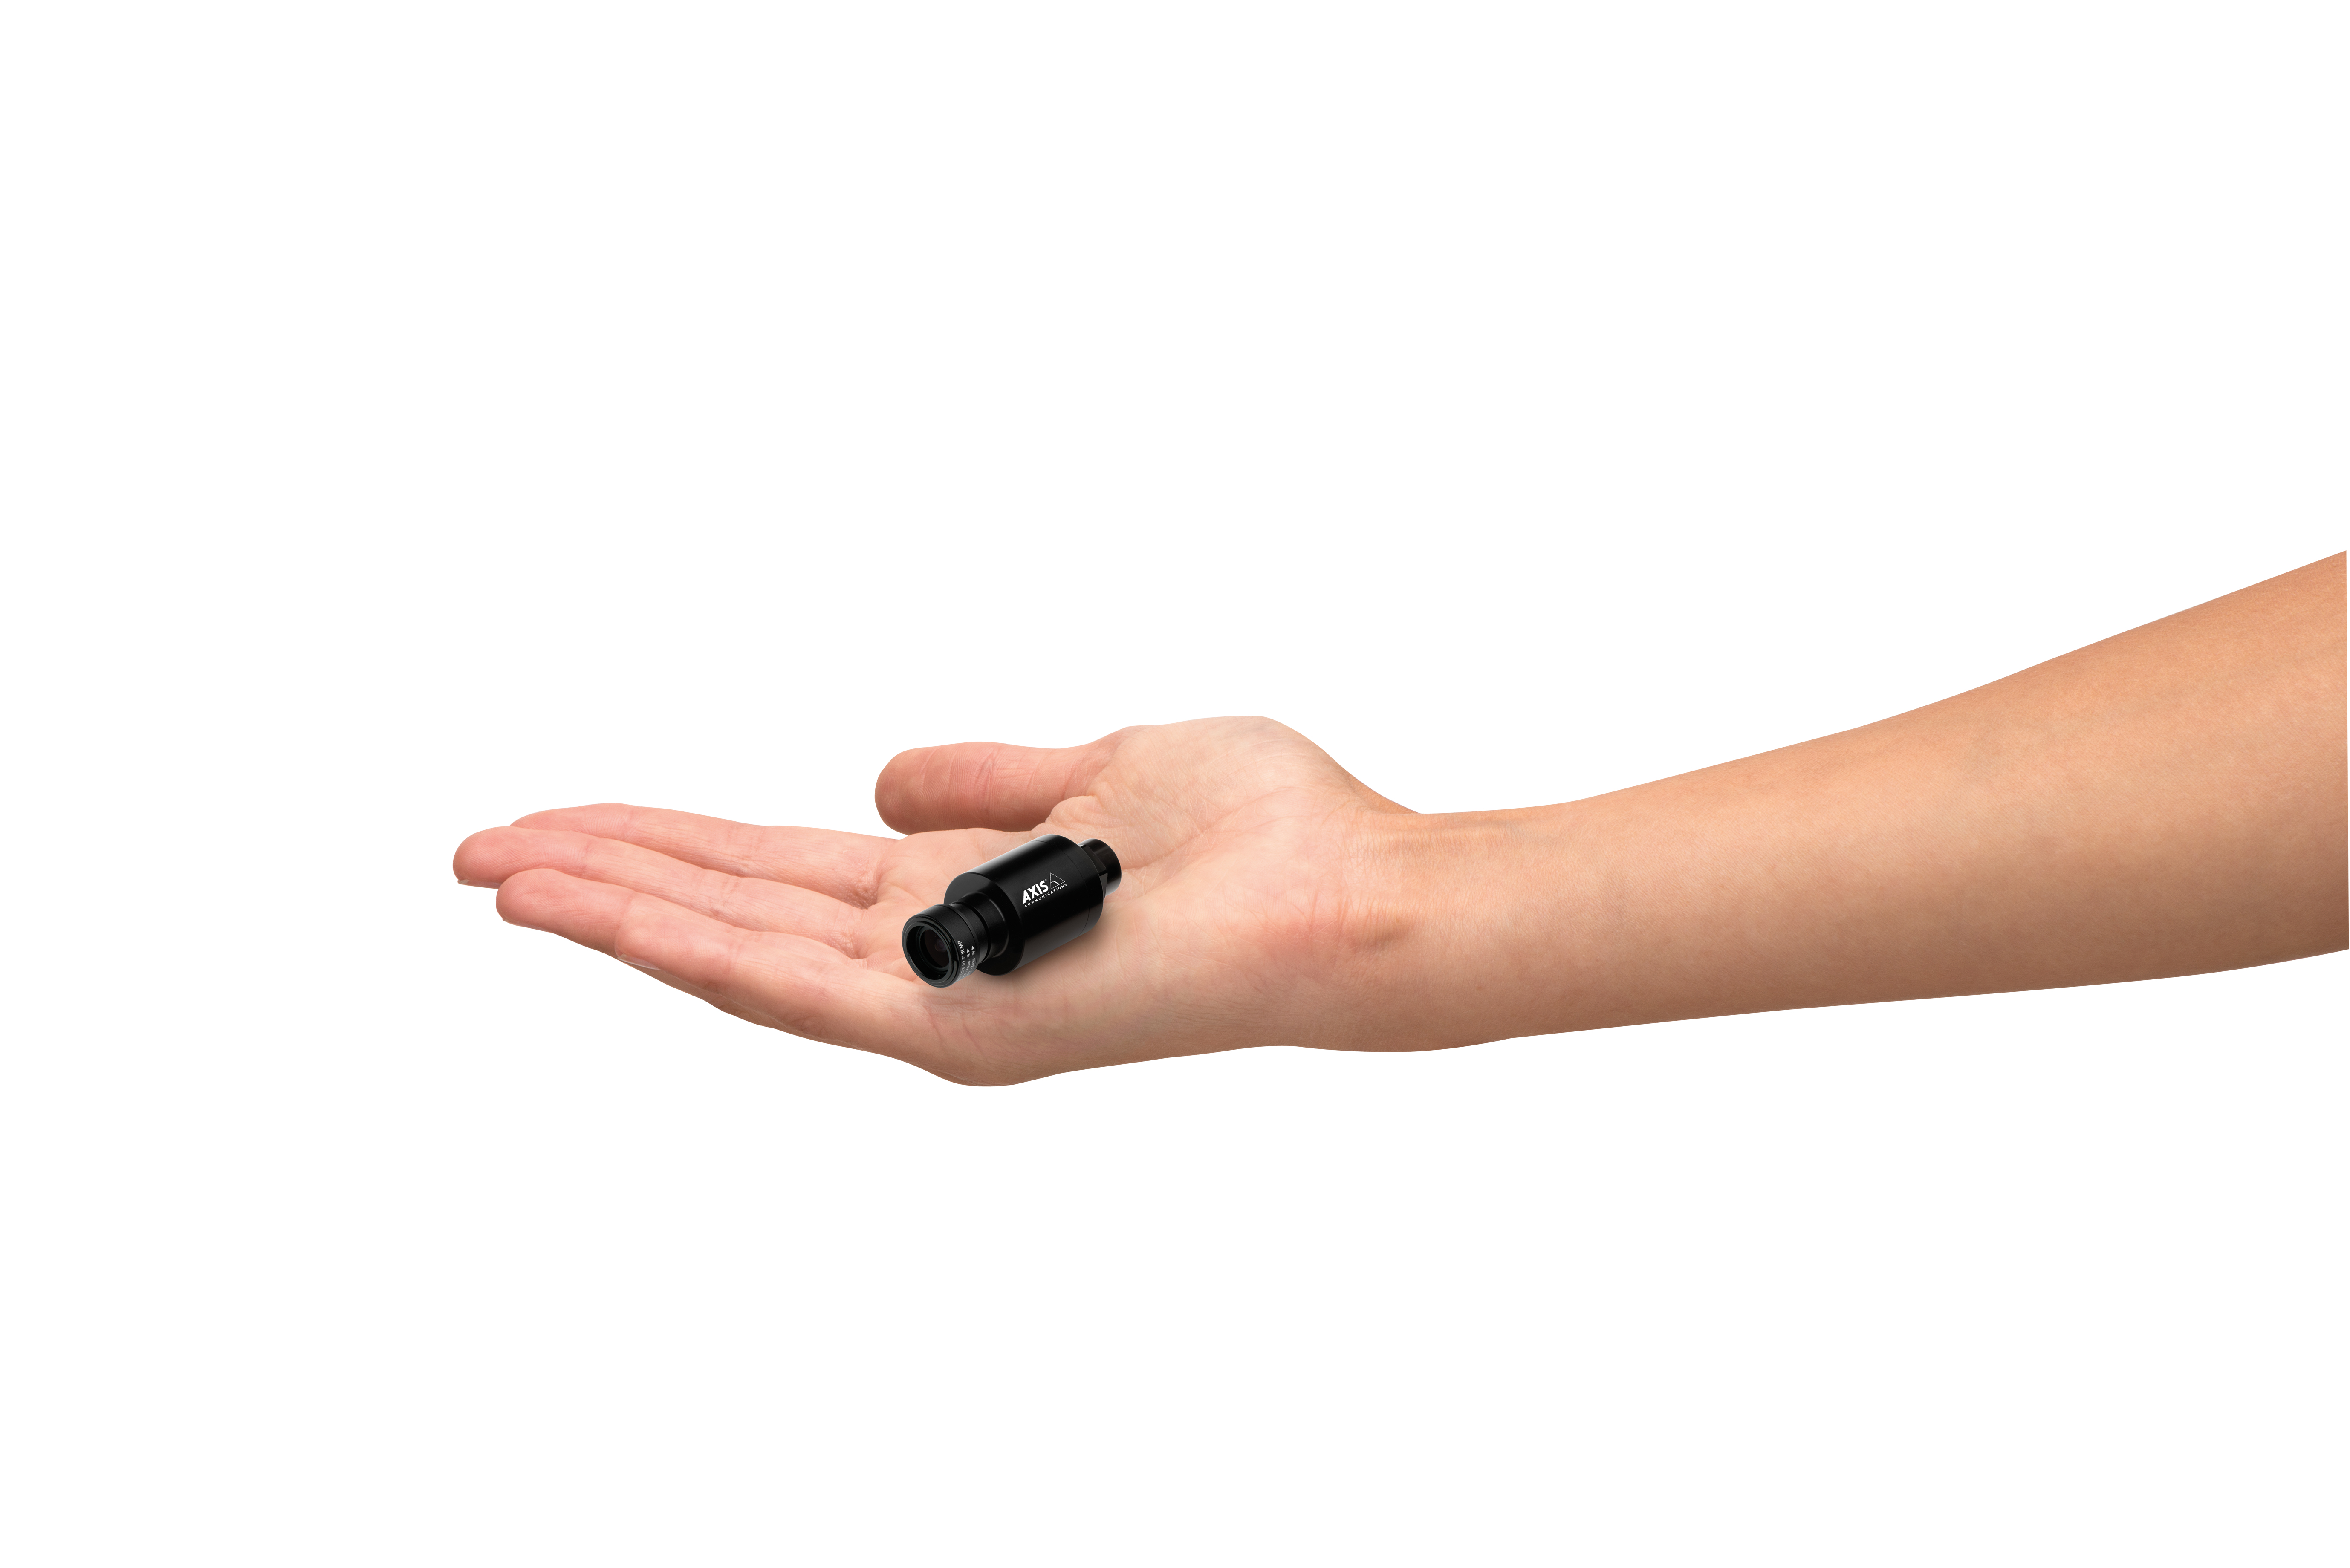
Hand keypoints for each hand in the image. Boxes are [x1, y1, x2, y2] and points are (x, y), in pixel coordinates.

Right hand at [454, 718, 1420, 1082]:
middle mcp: (924, 959)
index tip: (565, 819)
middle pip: (728, 910)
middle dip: (600, 878)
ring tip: (498, 872)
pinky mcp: (956, 1026)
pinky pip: (794, 983)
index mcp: (948, 895)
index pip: (770, 869)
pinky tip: (596, 910)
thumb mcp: (1092, 768)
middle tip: (477, 848)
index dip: (660, 843)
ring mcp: (933, 1002)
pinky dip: (686, 944)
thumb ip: (982, 778)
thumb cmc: (1260, 838)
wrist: (1350, 897)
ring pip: (732, 952)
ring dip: (608, 909)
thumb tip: (886, 775)